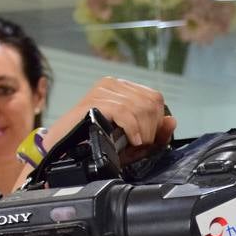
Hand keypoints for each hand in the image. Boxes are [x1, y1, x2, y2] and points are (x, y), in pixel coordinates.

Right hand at [43, 77, 177, 163]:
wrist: (63, 150)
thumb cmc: (96, 144)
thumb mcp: (132, 144)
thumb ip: (156, 135)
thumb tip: (172, 120)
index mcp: (122, 89)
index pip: (154, 97)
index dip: (157, 121)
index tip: (147, 139)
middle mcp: (112, 85)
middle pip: (151, 101)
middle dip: (151, 128)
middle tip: (139, 144)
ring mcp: (102, 91)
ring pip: (140, 106)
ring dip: (143, 131)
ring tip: (133, 144)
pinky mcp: (94, 101)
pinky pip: (124, 111)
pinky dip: (133, 129)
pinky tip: (131, 140)